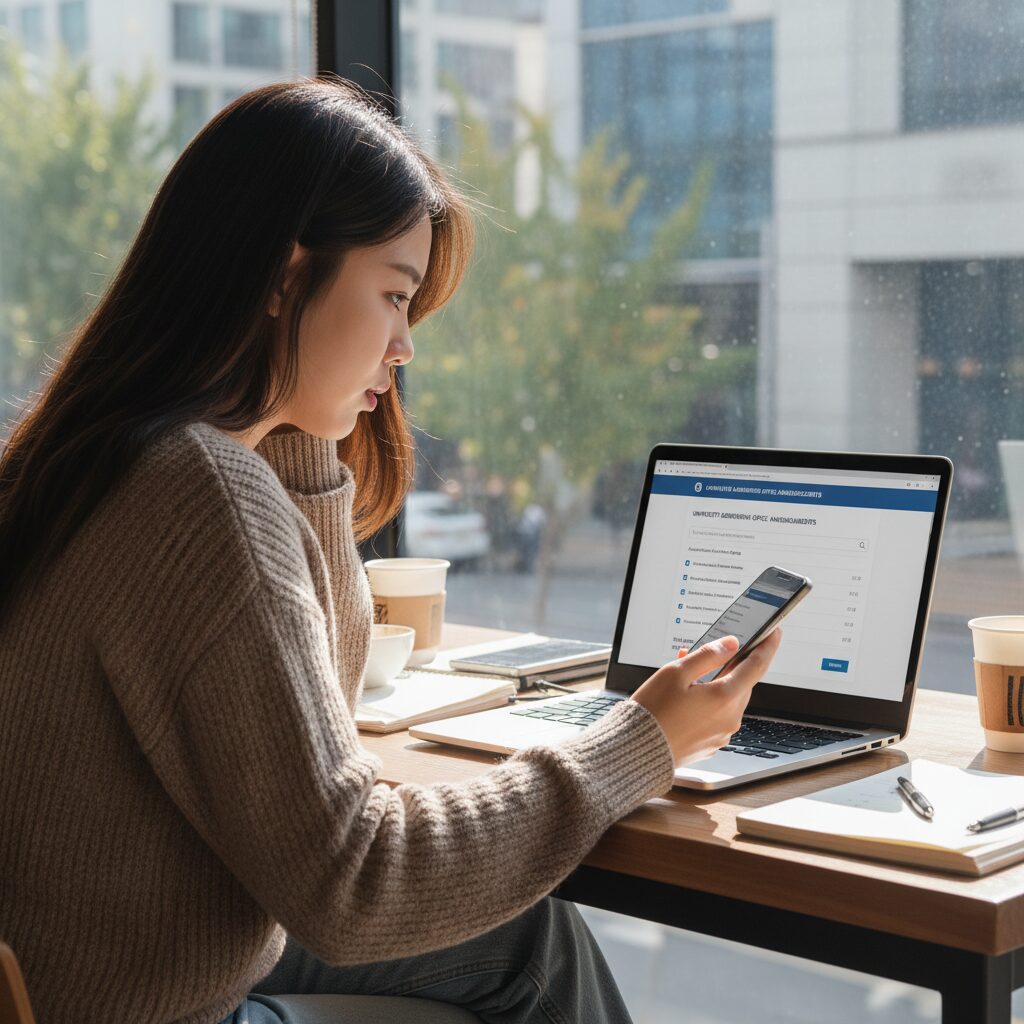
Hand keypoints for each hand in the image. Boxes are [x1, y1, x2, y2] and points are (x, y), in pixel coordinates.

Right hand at [630, 630, 781, 766]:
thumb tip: (731, 644)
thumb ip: (707, 655)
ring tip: (688, 676)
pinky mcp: (712, 743)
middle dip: (730, 666)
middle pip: (742, 683)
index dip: (767, 646)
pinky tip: (688, 697)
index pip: (756, 666)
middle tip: (709, 654)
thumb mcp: (676, 673)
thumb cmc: (653, 712)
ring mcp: (722, 733)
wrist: (637, 751)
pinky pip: (719, 716)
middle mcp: (729, 718)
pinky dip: (710, 703)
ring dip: (716, 684)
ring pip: (730, 699)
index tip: (774, 633)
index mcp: (724, 698)